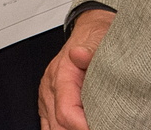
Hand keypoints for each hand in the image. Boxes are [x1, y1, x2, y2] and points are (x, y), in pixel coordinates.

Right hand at [39, 8, 113, 129]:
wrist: (90, 30)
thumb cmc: (96, 39)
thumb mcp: (99, 42)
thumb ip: (89, 51)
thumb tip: (79, 54)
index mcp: (62, 74)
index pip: (66, 112)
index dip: (83, 126)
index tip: (102, 128)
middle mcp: (51, 87)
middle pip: (58, 125)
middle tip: (102, 127)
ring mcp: (48, 96)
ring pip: (52, 127)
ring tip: (91, 127)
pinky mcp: (48, 103)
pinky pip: (49, 124)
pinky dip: (61, 129)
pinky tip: (76, 128)